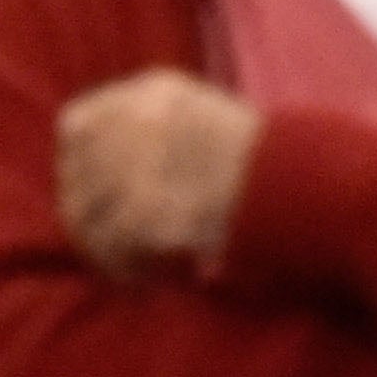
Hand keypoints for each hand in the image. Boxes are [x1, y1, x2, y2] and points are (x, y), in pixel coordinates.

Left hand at [53, 69, 263, 272]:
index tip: (96, 196)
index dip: (79, 166)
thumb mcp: (211, 123)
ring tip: (135, 272)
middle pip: (75, 176)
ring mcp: (135, 165)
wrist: (301, 187)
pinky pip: (113, 250)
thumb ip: (163, 134)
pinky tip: (149, 283)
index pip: (76, 126)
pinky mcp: (143, 212)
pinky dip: (127, 273)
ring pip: (86, 217)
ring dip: (106, 250)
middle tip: (114, 247)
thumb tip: (114, 177)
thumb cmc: (272, 167)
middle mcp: (135, 121)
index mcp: (152, 93)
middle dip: (91, 216)